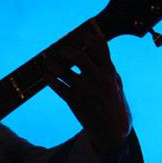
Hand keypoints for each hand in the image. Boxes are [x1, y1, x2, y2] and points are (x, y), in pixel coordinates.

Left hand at [42, 26, 132, 153]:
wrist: (113, 129)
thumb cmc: (112, 99)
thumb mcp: (115, 80)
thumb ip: (104, 61)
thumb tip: (94, 36)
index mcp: (109, 71)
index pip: (99, 46)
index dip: (85, 36)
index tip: (76, 33)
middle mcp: (97, 79)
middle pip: (80, 58)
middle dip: (67, 49)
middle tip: (60, 48)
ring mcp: (85, 91)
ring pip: (64, 72)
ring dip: (52, 63)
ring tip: (46, 59)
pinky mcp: (74, 102)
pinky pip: (57, 87)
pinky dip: (49, 77)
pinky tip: (46, 73)